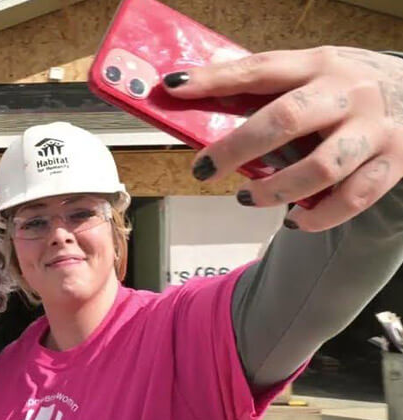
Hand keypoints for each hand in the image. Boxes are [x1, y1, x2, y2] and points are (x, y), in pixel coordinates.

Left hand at [163, 46, 402, 231]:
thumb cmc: (348, 86)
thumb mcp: (313, 71)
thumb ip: (267, 87)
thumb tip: (198, 100)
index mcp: (319, 64)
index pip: (259, 69)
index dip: (214, 80)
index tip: (175, 90)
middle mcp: (348, 94)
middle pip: (285, 120)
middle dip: (236, 148)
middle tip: (203, 169)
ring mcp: (373, 131)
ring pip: (319, 168)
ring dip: (273, 189)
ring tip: (246, 197)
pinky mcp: (393, 164)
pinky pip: (352, 199)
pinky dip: (318, 216)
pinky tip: (294, 218)